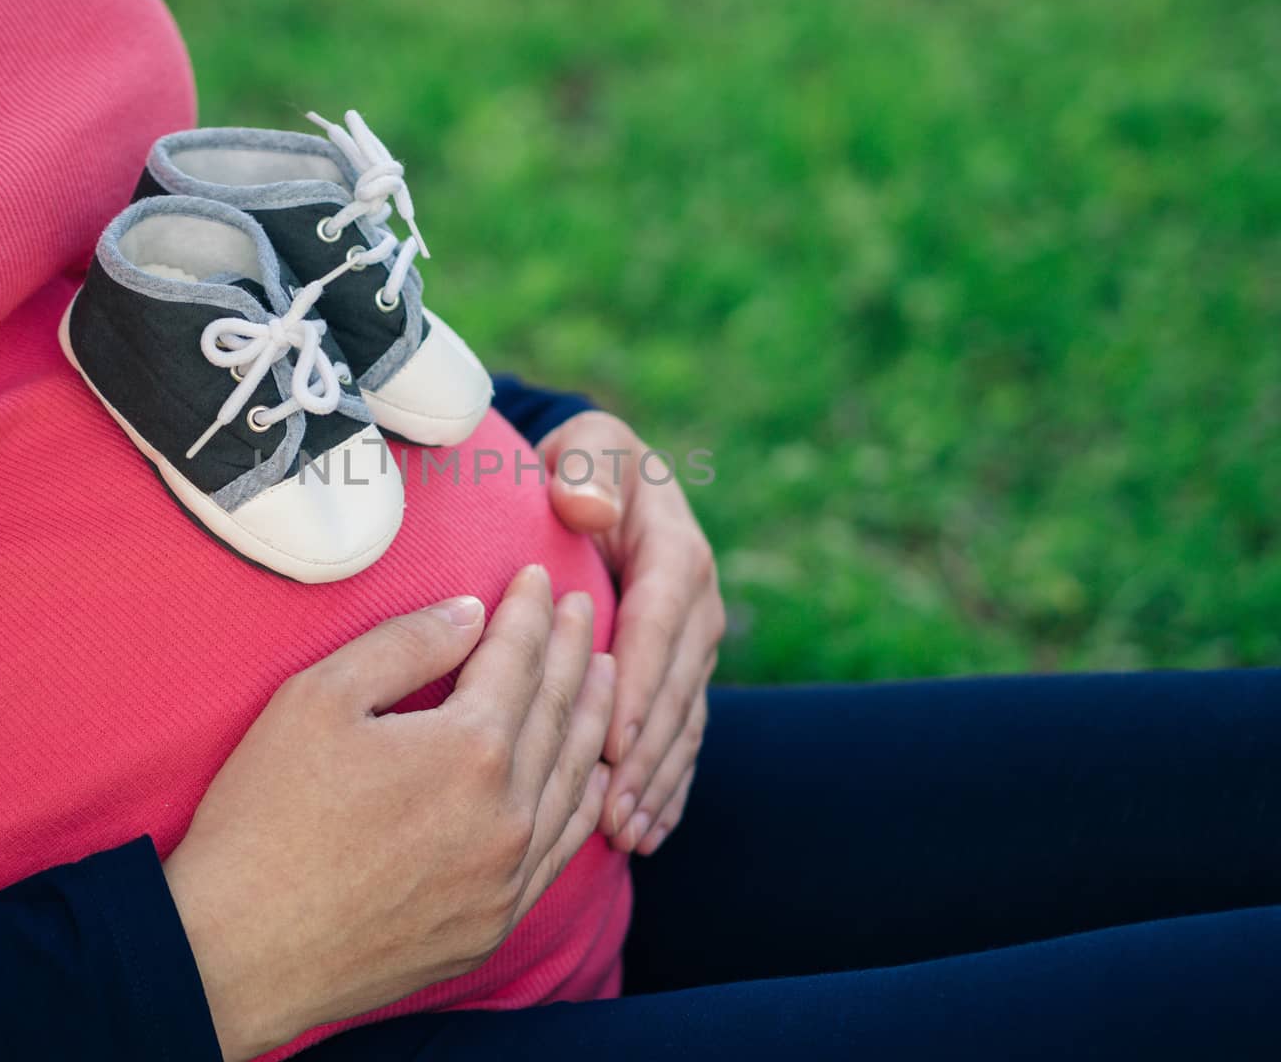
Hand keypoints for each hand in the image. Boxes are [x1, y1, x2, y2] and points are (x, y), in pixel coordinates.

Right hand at [163, 565, 614, 1060]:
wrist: (235, 953)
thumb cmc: (264, 817)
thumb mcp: (317, 698)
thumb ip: (405, 645)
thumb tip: (471, 613)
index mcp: (469, 749)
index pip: (518, 659)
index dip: (530, 612)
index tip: (539, 577)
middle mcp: (506, 814)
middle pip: (557, 713)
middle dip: (573, 652)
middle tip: (585, 607)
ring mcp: (506, 877)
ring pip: (572, 781)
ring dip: (593, 719)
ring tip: (607, 675)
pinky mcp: (492, 924)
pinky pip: (560, 851)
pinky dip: (584, 803)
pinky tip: (592, 778)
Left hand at [540, 411, 724, 855]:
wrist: (604, 475)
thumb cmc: (584, 462)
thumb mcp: (588, 445)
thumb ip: (587, 468)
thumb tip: (587, 508)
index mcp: (675, 553)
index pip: (657, 626)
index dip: (638, 688)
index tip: (610, 744)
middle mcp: (696, 606)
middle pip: (674, 690)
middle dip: (646, 756)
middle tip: (610, 814)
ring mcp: (694, 645)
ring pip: (682, 723)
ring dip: (658, 783)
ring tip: (626, 835)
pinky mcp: (683, 671)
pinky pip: (684, 734)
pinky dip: (670, 785)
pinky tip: (648, 831)